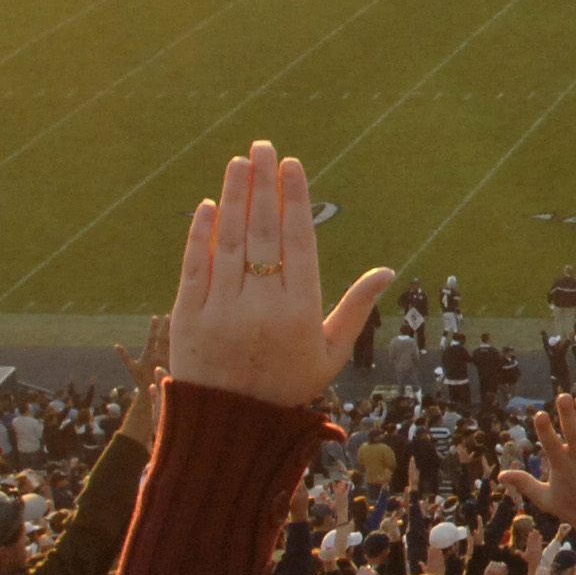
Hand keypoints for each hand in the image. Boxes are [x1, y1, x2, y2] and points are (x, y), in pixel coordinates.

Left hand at [167, 142, 395, 404]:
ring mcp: (221, 310)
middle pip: (263, 232)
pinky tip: (207, 205)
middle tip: (264, 147)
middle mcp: (260, 306)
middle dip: (263, 184)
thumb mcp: (330, 353)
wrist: (231, 426)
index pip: (297, 242)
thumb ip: (356, 308)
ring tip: (238, 163)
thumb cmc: (288, 386)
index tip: (291, 165)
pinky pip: (194, 268)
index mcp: (300, 311)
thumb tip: (388, 270)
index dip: (294, 199)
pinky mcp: (188, 317)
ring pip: (229, 242)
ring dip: (233, 198)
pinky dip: (200, 235)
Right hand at [497, 396, 575, 574]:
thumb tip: (500, 475)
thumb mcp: (544, 498)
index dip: (545, 429)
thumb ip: (524, 483)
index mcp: (562, 466)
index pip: (551, 444)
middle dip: (567, 414)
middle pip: (572, 432)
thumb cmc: (571, 508)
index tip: (540, 414)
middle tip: (563, 396)